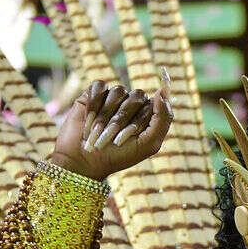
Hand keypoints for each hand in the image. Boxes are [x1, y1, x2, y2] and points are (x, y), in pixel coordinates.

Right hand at [49, 73, 174, 180]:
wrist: (83, 162)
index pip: (153, 105)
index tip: (128, 139)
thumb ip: (164, 118)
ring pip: (118, 91)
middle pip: (137, 96)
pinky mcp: (94, 94)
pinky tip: (88, 120)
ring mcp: (113, 98)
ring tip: (97, 133)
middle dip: (123, 120)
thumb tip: (163, 90)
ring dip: (106, 115)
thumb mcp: (148, 144)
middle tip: (112, 139)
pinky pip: (99, 86)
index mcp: (147, 115)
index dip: (139, 122)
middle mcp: (132, 104)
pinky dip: (94, 105)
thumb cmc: (118, 156)